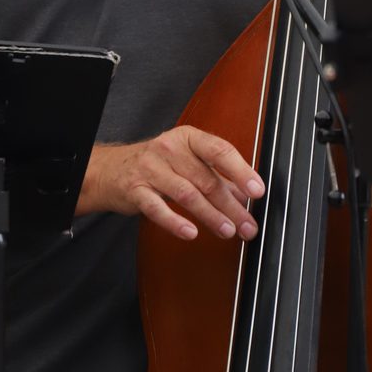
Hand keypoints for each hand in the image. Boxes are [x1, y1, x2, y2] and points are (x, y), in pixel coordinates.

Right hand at [85, 125, 263, 241]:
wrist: (113, 170)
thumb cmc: (158, 165)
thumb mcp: (187, 161)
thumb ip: (216, 176)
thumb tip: (245, 196)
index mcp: (187, 138)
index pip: (219, 151)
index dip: (241, 171)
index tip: (257, 190)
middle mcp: (169, 149)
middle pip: (206, 179)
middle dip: (231, 205)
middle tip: (248, 225)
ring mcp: (150, 168)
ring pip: (186, 194)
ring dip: (210, 215)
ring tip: (228, 231)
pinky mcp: (135, 189)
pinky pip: (157, 207)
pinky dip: (175, 221)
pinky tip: (190, 233)